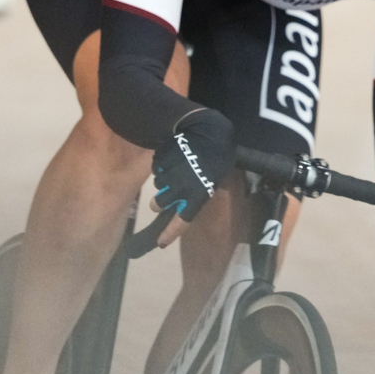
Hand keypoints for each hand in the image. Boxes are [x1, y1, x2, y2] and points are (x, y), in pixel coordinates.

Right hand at [151, 108, 234, 239]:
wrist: (208, 130)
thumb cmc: (218, 156)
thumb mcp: (214, 179)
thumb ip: (200, 193)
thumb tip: (187, 202)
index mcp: (198, 196)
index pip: (181, 221)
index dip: (170, 233)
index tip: (160, 243)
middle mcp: (180, 188)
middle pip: (159, 204)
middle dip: (159, 202)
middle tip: (164, 196)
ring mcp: (168, 174)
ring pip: (157, 185)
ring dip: (163, 182)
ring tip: (175, 170)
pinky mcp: (160, 160)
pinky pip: (156, 169)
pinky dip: (161, 167)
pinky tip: (172, 158)